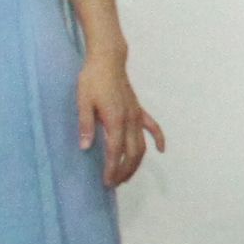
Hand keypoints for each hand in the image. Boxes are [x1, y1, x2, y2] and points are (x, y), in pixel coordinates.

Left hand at [74, 53, 164, 189]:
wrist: (108, 60)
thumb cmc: (92, 79)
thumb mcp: (82, 101)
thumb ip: (85, 124)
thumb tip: (84, 147)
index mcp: (115, 119)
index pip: (115, 151)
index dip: (112, 169)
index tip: (107, 182)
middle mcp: (129, 120)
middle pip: (132, 153)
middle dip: (124, 171)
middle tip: (114, 184)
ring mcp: (137, 115)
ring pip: (142, 145)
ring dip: (136, 163)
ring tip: (127, 176)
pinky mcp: (139, 110)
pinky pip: (153, 127)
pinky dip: (159, 139)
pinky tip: (161, 151)